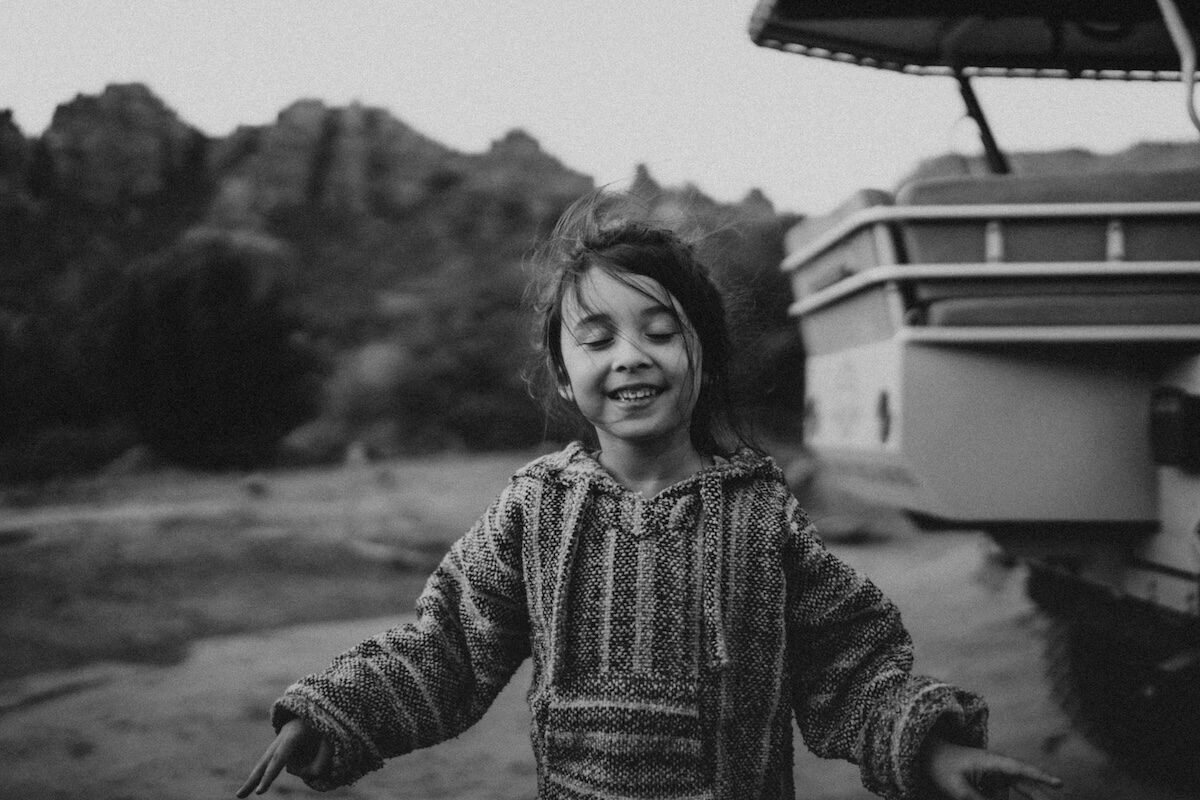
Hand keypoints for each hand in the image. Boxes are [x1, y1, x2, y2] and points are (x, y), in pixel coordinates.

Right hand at [236, 717, 330, 796]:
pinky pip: (290, 765)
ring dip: (304, 763)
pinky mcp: (279, 749)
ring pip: (281, 766)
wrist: (314, 709)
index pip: (280, 758)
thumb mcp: (332, 739)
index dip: (270, 776)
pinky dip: (303, 763)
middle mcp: (281, 739)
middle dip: (252, 780)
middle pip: (264, 762)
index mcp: (293, 733)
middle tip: (239, 797)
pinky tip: (309, 748)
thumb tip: (306, 777)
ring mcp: (278, 743)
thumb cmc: (324, 724)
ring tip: (311, 746)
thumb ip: (322, 762)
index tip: (260, 792)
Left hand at [923, 738, 1062, 799]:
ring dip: (994, 798)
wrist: (929, 755)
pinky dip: (986, 797)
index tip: (1059, 783)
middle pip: (1022, 783)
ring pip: (1003, 796)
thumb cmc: (942, 767)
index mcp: (991, 762)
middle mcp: (996, 766)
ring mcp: (993, 773)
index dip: (1040, 777)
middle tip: (1058, 792)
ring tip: (968, 787)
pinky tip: (973, 790)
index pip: (1020, 770)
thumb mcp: (957, 789)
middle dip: (1036, 794)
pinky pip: (995, 796)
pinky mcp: (988, 780)